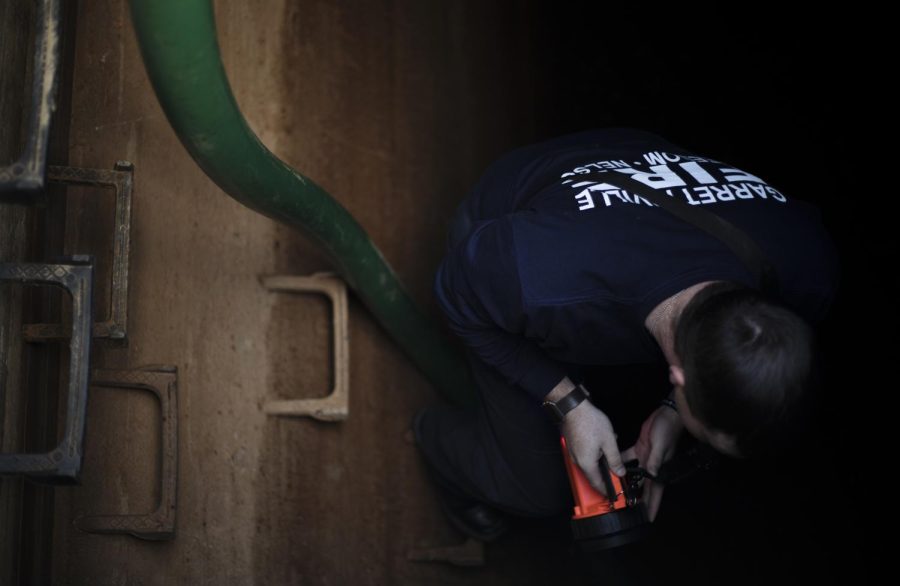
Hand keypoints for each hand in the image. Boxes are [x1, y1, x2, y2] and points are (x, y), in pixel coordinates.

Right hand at [561, 400, 624, 496]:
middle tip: (617, 468)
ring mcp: (574, 454)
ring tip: (610, 446)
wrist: (573, 407)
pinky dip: (595, 453)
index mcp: (587, 463)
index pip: (597, 484)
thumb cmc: (590, 422)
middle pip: (593, 474)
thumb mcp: (608, 441)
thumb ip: (615, 459)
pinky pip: (586, 456)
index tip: (614, 494)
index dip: (607, 490)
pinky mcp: (573, 447)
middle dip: (606, 472)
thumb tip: (619, 472)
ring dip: (601, 460)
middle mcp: (578, 461)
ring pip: (590, 464)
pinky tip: (602, 441)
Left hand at [622, 405, 683, 521]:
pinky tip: (609, 464)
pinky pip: (627, 456)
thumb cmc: (668, 430)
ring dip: (625, 480)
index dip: (653, 506)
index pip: (656, 493)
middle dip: (636, 498)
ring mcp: (645, 457)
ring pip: (634, 474)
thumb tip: (652, 475)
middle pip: (643, 487)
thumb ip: (655, 459)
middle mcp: (652, 466)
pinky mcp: (640, 447)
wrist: (667, 413)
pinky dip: (619, 460)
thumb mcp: (661, 445)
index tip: (648, 519)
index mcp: (660, 469)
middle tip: (626, 508)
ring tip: (615, 490)